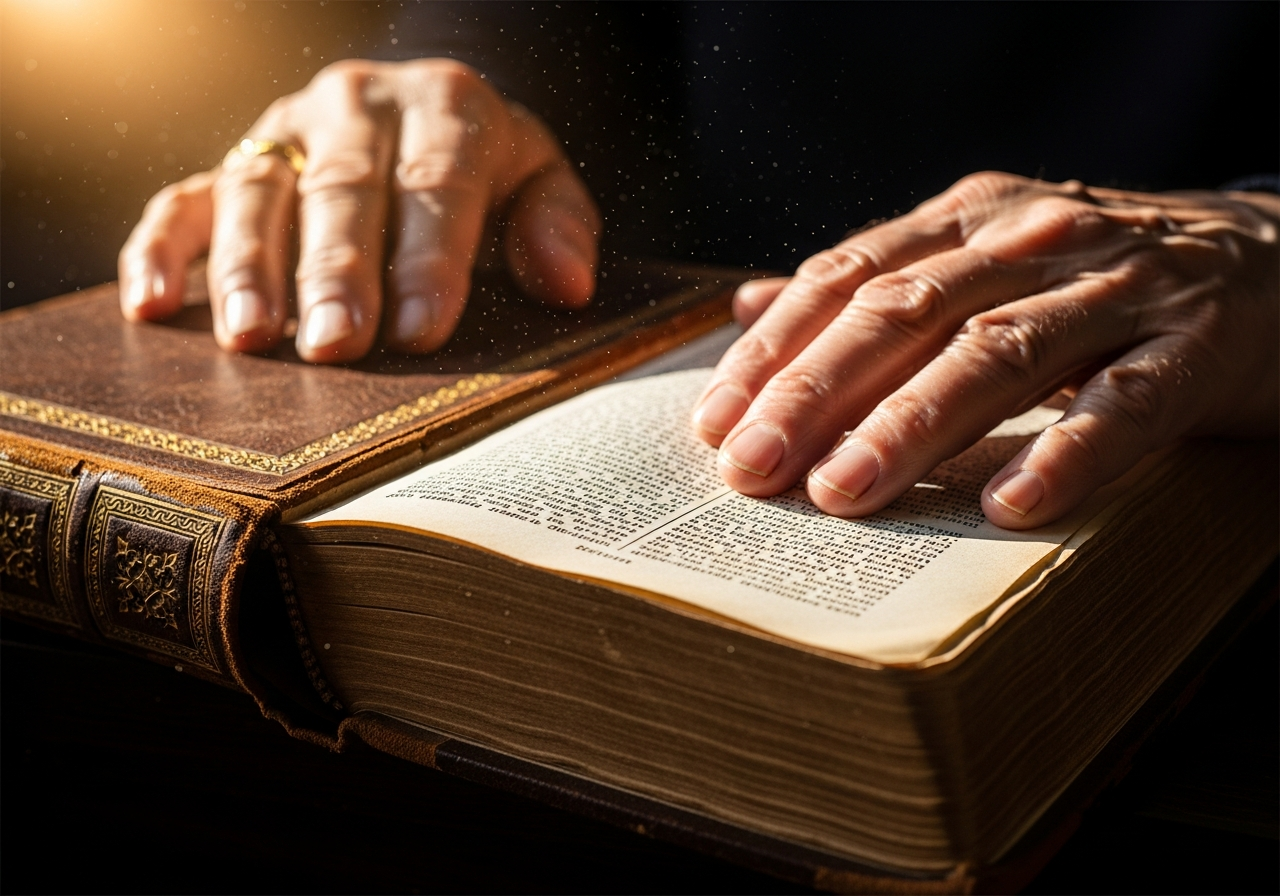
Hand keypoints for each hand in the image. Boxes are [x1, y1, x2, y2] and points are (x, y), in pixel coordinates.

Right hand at [118, 59, 599, 362]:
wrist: (425, 115)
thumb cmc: (488, 170)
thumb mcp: (538, 180)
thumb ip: (557, 222)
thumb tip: (566, 283)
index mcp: (445, 104)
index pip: (438, 180)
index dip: (431, 256)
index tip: (424, 328)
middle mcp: (358, 105)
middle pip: (344, 190)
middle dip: (338, 272)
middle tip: (335, 345)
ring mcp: (287, 133)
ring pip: (257, 194)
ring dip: (248, 268)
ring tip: (252, 338)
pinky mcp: (235, 164)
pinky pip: (182, 200)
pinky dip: (160, 250)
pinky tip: (150, 306)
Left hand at [692, 173, 1279, 528]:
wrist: (1271, 263)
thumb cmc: (1094, 280)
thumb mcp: (979, 262)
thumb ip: (871, 284)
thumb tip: (749, 307)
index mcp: (969, 222)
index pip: (850, 276)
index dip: (778, 348)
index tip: (716, 421)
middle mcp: (1035, 241)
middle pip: (907, 312)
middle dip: (818, 391)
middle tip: (752, 467)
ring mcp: (1119, 289)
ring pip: (1001, 352)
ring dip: (913, 424)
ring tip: (843, 493)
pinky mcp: (1198, 346)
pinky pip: (1127, 402)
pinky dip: (1068, 451)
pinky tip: (1008, 505)